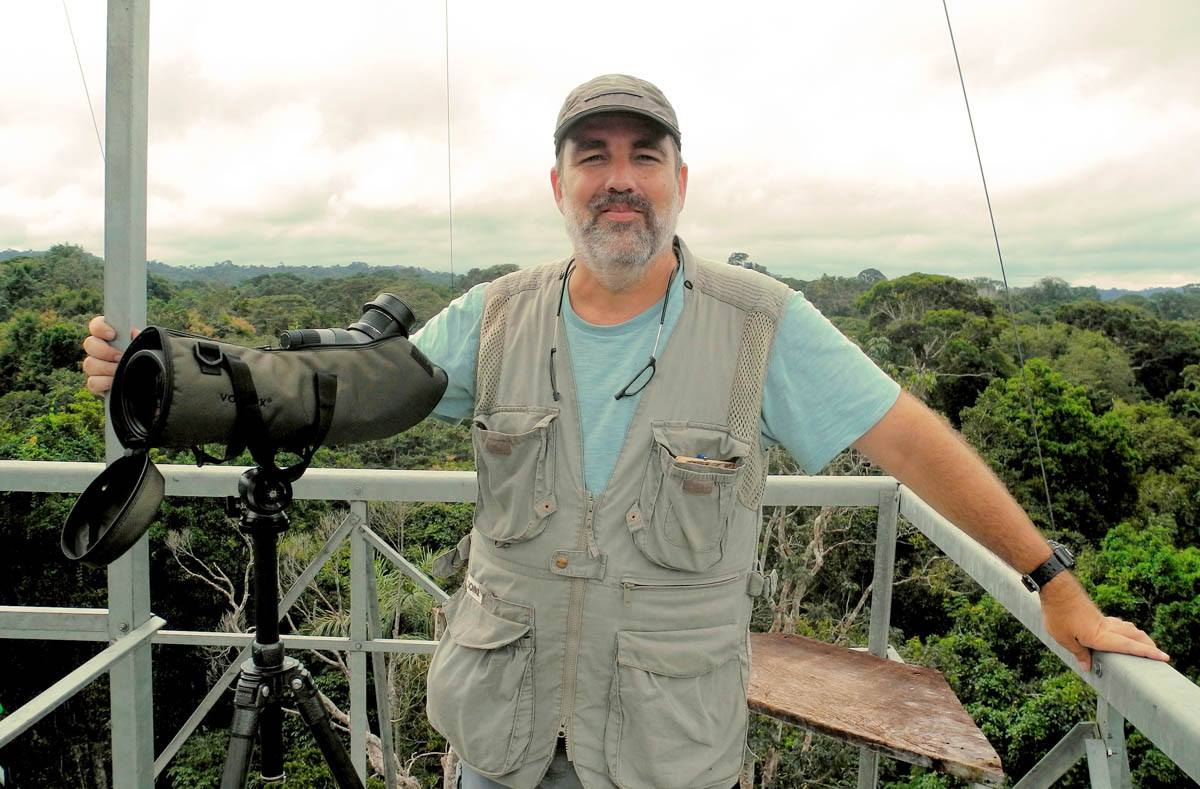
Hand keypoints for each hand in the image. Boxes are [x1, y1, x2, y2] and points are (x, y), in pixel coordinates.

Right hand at [81, 315, 138, 394]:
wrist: (148, 380)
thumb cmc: (145, 357)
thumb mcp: (146, 345)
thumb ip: (139, 337)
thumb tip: (134, 332)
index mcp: (108, 336)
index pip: (95, 326)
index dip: (100, 328)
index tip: (112, 334)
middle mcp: (98, 349)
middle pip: (89, 344)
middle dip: (104, 351)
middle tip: (119, 357)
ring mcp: (95, 366)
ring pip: (89, 364)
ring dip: (105, 368)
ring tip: (120, 371)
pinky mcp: (96, 383)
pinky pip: (92, 382)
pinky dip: (103, 383)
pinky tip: (114, 382)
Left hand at [1040, 573, 1169, 671]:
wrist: (1056, 587)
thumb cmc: (1057, 614)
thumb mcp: (1063, 638)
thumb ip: (1078, 653)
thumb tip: (1088, 667)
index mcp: (1101, 636)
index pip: (1130, 646)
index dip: (1147, 653)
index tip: (1165, 657)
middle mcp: (1106, 627)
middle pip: (1135, 636)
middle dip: (1148, 646)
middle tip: (1159, 655)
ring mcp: (1102, 619)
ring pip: (1127, 628)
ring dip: (1139, 637)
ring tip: (1144, 646)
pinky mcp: (1097, 614)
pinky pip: (1117, 624)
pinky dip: (1125, 630)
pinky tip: (1122, 632)